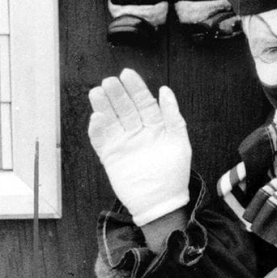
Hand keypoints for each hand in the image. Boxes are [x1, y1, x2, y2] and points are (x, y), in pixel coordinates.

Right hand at [88, 69, 191, 226]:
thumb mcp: (179, 142)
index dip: (136, 87)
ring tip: (97, 92)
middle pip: (125, 108)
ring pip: (110, 120)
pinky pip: (100, 140)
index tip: (127, 74)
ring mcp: (123, 144)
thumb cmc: (174, 174)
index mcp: (155, 126)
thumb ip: (173, 117)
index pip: (144, 101)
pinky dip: (97, 130)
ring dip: (103, 106)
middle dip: (117, 94)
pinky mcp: (110, 157)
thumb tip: (165, 90)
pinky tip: (96, 118)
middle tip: (109, 81)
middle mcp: (137, 132)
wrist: (161, 204)